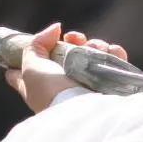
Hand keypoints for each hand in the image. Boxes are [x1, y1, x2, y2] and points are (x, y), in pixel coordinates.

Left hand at [3, 22, 129, 113]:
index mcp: (41, 86)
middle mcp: (64, 86)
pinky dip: (113, 53)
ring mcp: (88, 86)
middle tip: (74, 39)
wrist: (81, 113)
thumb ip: (35, 45)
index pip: (29, 70)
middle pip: (69, 54)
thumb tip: (55, 29)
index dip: (31, 54)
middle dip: (74, 41)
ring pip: (92, 55)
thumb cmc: (50, 93)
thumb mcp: (31, 68)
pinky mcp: (110, 86)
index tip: (41, 43)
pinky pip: (113, 62)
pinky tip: (110, 52)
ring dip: (95, 45)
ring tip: (96, 48)